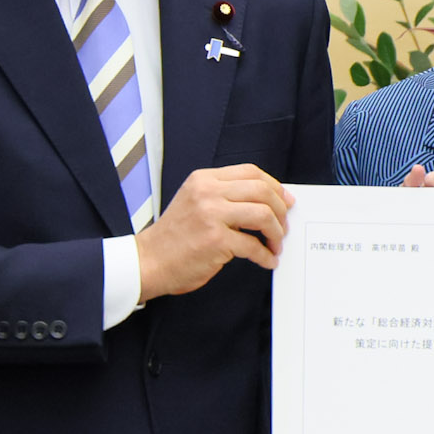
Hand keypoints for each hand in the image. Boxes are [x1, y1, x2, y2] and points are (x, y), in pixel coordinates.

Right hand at [137, 165, 290, 299]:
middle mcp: (207, 192)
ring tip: (276, 244)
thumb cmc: (174, 237)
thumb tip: (266, 201)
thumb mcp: (195, 201)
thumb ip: (224, 196)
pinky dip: (266, 255)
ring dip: (277, 233)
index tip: (285, 200)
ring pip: (263, 214)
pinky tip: (267, 260)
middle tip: (284, 226)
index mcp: (204, 180)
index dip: (274, 186)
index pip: (251, 172)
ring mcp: (211, 215)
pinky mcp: (215, 240)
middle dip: (280, 210)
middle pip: (262, 190)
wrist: (148, 261)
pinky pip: (253, 246)